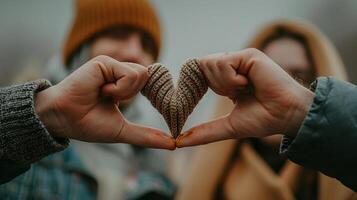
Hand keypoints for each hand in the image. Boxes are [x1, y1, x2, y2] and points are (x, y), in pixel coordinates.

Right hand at [35, 55, 174, 149]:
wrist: (64, 120)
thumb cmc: (88, 124)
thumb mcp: (122, 130)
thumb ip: (146, 135)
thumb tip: (173, 144)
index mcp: (123, 86)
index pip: (149, 83)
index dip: (150, 95)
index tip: (134, 104)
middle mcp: (118, 73)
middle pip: (148, 77)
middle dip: (133, 95)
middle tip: (112, 100)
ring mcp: (112, 66)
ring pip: (142, 74)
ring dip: (125, 92)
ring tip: (104, 96)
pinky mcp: (105, 62)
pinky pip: (129, 74)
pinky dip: (119, 89)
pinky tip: (101, 91)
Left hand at [176, 49, 313, 146]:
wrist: (286, 115)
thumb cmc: (263, 120)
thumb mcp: (229, 126)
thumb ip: (205, 132)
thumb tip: (180, 142)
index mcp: (227, 79)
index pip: (200, 74)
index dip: (198, 85)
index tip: (210, 97)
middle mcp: (233, 66)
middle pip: (201, 67)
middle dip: (214, 86)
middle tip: (235, 94)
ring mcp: (240, 59)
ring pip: (209, 63)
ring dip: (223, 83)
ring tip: (244, 89)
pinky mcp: (248, 55)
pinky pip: (223, 62)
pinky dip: (231, 79)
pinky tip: (248, 84)